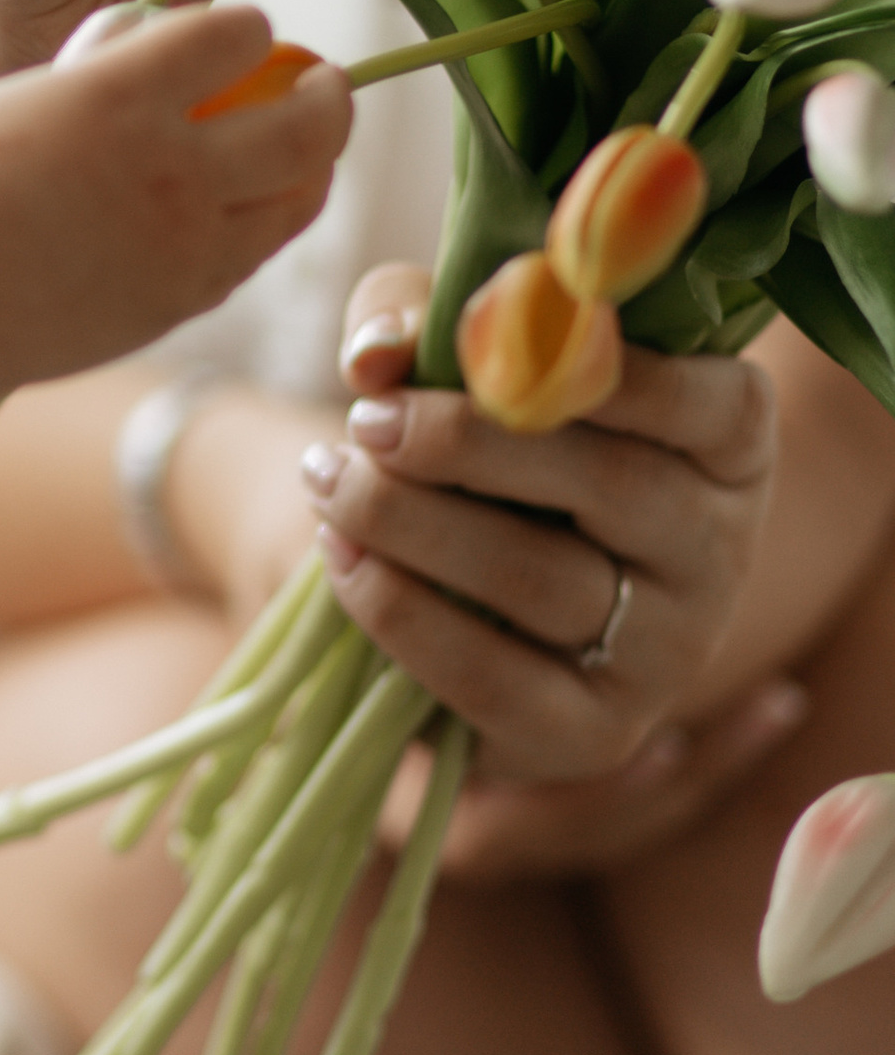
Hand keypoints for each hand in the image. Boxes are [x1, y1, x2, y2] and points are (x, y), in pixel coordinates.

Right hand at [0, 2, 349, 400]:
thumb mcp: (15, 98)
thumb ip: (94, 79)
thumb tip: (147, 57)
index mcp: (116, 97)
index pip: (235, 36)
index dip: (248, 26)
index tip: (244, 29)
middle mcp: (169, 169)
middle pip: (307, 122)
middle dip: (329, 93)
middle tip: (324, 80)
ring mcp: (183, 246)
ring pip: (300, 198)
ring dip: (316, 163)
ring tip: (306, 148)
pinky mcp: (179, 302)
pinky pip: (253, 253)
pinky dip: (267, 221)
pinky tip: (248, 208)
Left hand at [301, 264, 787, 859]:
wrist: (471, 591)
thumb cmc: (486, 439)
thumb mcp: (464, 355)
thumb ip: (423, 322)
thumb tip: (377, 354)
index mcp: (726, 444)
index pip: (716, 404)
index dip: (610, 373)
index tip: (479, 344)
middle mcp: (719, 549)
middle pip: (611, 484)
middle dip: (464, 443)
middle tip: (365, 422)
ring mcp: (669, 653)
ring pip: (543, 578)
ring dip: (412, 524)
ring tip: (329, 482)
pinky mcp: (596, 733)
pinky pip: (497, 680)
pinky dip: (403, 614)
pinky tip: (342, 559)